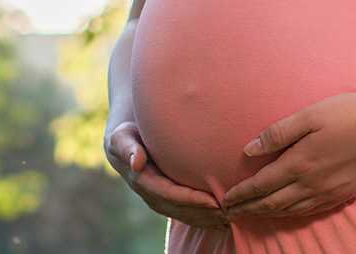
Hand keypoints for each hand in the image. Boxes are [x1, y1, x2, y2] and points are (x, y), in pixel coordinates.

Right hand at [105, 121, 228, 227]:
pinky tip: (226, 219)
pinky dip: (207, 218)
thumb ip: (128, 148)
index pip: (170, 195)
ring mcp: (161, 201)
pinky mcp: (169, 201)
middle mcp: (152, 196)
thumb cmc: (127, 135)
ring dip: (209, 219)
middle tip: (231, 212)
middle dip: (206, 214)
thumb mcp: (122, 138)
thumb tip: (136, 162)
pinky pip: (189, 214)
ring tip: (233, 218)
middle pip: (182, 210)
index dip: (192, 200)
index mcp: (143, 182)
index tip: (214, 201)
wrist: (124, 144)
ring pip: (187, 216)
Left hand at [220, 92, 355, 217]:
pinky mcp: (343, 194)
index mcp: (300, 163)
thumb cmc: (350, 113)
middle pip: (272, 203)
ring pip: (290, 210)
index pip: (261, 185)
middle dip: (249, 209)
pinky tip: (286, 211)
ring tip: (252, 214)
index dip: (241, 194)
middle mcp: (312, 184)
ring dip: (267, 214)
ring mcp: (329, 192)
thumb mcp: (310, 115)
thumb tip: (249, 150)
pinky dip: (291, 214)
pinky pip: (310, 211)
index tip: (225, 198)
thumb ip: (278, 133)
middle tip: (231, 212)